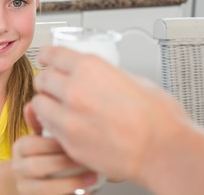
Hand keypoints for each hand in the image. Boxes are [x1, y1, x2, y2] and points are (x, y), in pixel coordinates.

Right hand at [12, 104, 97, 194]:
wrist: (31, 181)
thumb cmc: (45, 154)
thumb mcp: (44, 135)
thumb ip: (43, 120)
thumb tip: (34, 104)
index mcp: (20, 148)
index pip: (33, 143)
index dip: (55, 143)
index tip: (78, 139)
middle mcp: (18, 169)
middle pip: (36, 166)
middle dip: (64, 162)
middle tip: (88, 157)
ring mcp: (24, 188)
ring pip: (43, 189)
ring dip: (70, 182)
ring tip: (92, 177)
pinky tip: (88, 191)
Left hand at [31, 46, 186, 182]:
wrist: (164, 150)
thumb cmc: (157, 116)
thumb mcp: (131, 78)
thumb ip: (104, 75)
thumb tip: (94, 75)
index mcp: (90, 68)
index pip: (53, 54)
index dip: (47, 56)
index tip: (46, 60)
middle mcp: (75, 89)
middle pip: (42, 78)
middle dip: (46, 80)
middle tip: (53, 86)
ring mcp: (69, 117)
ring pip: (39, 103)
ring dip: (46, 102)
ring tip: (56, 107)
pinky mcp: (68, 140)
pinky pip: (47, 126)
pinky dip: (51, 123)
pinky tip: (64, 124)